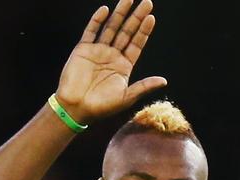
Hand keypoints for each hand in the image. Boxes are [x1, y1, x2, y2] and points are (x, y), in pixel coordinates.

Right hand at [56, 0, 166, 123]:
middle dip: (136, 17)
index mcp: (123, 67)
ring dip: (120, 13)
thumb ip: (144, 86)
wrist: (75, 109)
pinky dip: (97, 20)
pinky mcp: (83, 50)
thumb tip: (164, 81)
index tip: (151, 18)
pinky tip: (105, 10)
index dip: (144, 31)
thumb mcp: (126, 97)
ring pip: (111, 28)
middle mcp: (112, 56)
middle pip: (126, 32)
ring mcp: (97, 51)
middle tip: (147, 2)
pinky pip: (91, 31)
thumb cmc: (101, 107)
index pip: (136, 44)